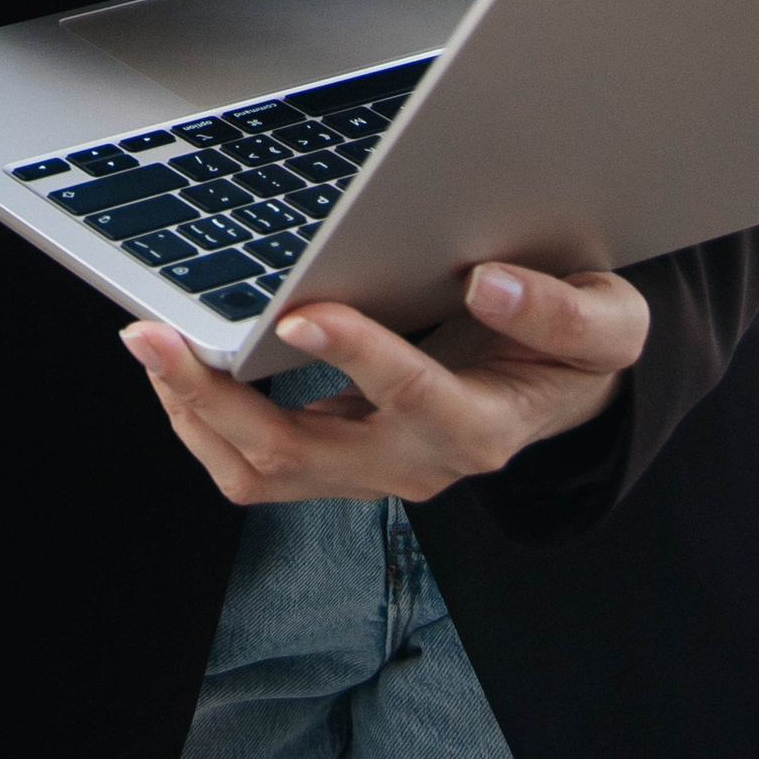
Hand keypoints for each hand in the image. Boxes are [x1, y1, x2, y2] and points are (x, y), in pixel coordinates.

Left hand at [121, 262, 648, 505]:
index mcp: (480, 426)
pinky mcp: (342, 464)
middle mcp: (418, 463)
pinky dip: (206, 421)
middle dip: (217, 396)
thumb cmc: (577, 347)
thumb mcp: (607, 323)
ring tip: (150, 346)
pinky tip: (179, 367)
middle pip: (299, 455)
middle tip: (158, 336)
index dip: (357, 357)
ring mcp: (373, 472)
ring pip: (262, 473)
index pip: (413, 399)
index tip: (302, 312)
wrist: (568, 392)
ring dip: (195, 413)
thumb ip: (562, 312)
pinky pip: (257, 467)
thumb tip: (491, 285)